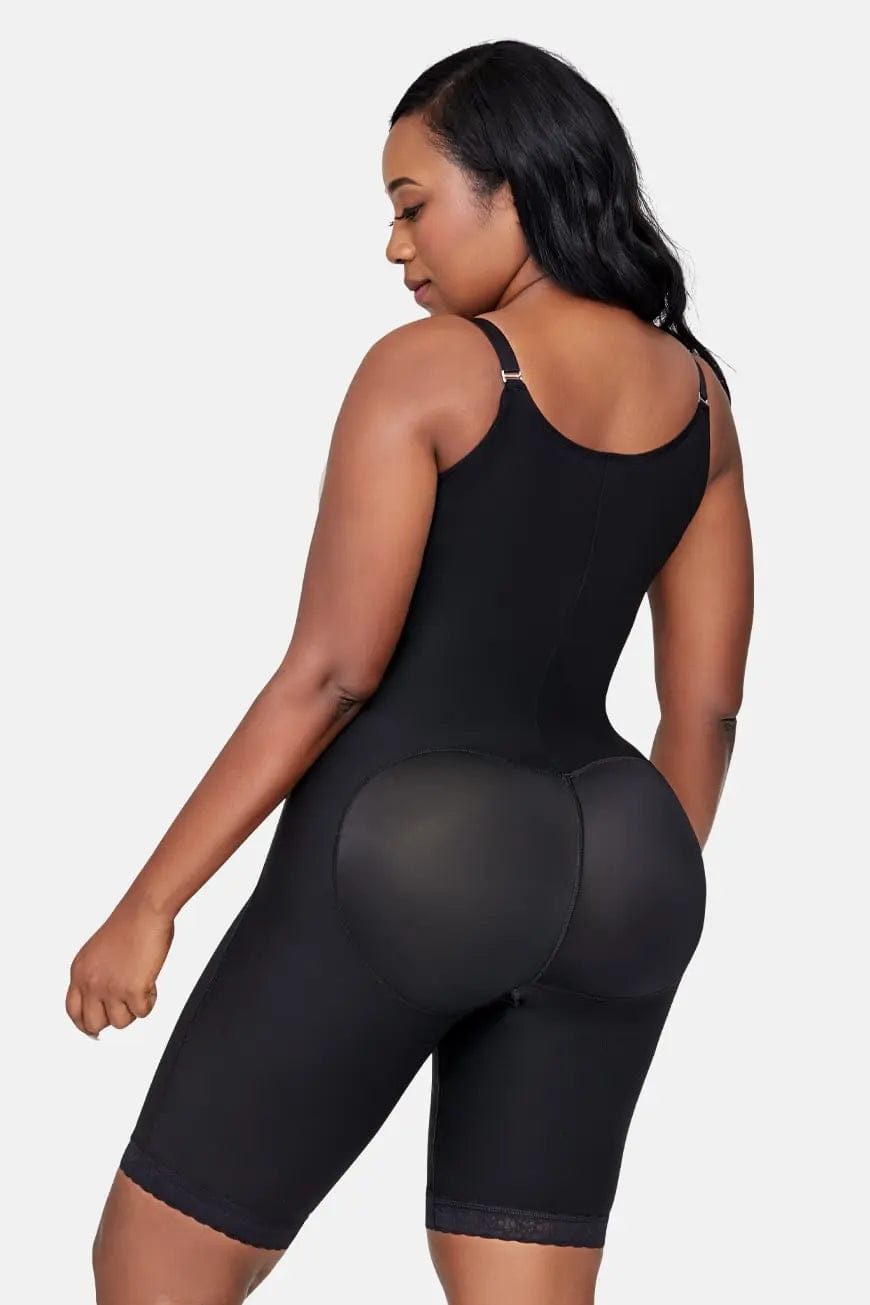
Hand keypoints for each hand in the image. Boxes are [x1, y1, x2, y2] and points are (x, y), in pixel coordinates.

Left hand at [66, 890, 174, 1039]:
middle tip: (126, 1006)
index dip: (84, 1023)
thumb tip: (103, 1000)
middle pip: (93, 1024)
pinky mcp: (132, 990)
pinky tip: (150, 982)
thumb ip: (95, 975)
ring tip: (141, 986)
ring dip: (133, 1008)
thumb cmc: (130, 923)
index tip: (94, 1028)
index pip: (73, 1011)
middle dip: (112, 1018)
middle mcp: (91, 982)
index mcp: (79, 971)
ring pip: (120, 1022)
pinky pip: (143, 1013)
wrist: (145, 910)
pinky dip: (150, 1001)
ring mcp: (110, 988)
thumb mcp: (98, 952)